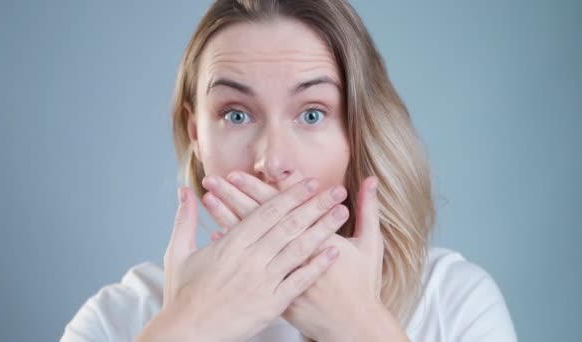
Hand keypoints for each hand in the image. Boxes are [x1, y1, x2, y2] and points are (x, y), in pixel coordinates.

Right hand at [137, 178, 349, 341]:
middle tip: (337, 191)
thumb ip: (184, 218)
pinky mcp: (270, 305)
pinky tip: (334, 252)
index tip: (311, 182)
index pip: (267, 212)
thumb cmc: (181, 294)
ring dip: (322, 229)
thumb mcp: (177, 252)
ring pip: (298, 249)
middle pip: (289, 225)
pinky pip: (299, 281)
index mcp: (231, 243)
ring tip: (341, 214)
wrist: (185, 332)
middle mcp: (250, 259)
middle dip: (315, 205)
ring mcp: (262, 282)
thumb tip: (183, 190)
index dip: (292, 195)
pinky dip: (317, 266)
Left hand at [205, 172, 407, 340]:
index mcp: (312, 238)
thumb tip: (373, 180)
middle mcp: (291, 253)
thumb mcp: (370, 245)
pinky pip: (244, 263)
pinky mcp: (272, 289)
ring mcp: (279, 273)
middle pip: (255, 218)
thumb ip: (369, 210)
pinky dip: (233, 251)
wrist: (352, 326)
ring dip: (226, 217)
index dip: (256, 189)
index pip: (278, 206)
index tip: (236, 174)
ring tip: (208, 200)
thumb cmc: (362, 286)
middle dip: (232, 196)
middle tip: (213, 179)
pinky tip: (217, 237)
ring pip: (247, 239)